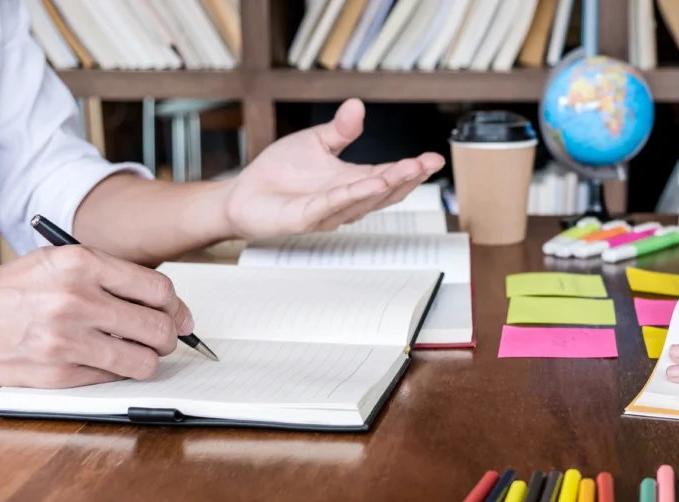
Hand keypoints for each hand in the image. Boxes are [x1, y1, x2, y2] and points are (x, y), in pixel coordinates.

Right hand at [0, 247, 192, 387]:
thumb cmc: (18, 290)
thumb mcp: (62, 262)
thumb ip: (114, 277)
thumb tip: (171, 307)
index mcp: (81, 264)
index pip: (159, 289)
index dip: (177, 308)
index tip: (179, 317)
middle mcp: (76, 299)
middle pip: (158, 327)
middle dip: (169, 338)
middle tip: (162, 340)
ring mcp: (67, 339)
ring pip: (144, 361)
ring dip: (149, 360)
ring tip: (137, 353)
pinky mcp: (59, 373)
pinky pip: (113, 378)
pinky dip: (117, 373)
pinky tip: (104, 361)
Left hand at [222, 99, 445, 239]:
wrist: (244, 194)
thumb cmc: (280, 174)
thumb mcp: (315, 143)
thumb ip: (340, 130)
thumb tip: (357, 105)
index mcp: (351, 181)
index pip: (388, 176)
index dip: (412, 169)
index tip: (434, 159)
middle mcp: (345, 200)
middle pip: (384, 192)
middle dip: (407, 178)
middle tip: (427, 165)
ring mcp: (328, 212)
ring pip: (364, 200)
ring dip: (387, 186)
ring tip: (407, 171)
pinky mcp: (306, 218)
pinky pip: (333, 205)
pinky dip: (353, 194)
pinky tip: (372, 184)